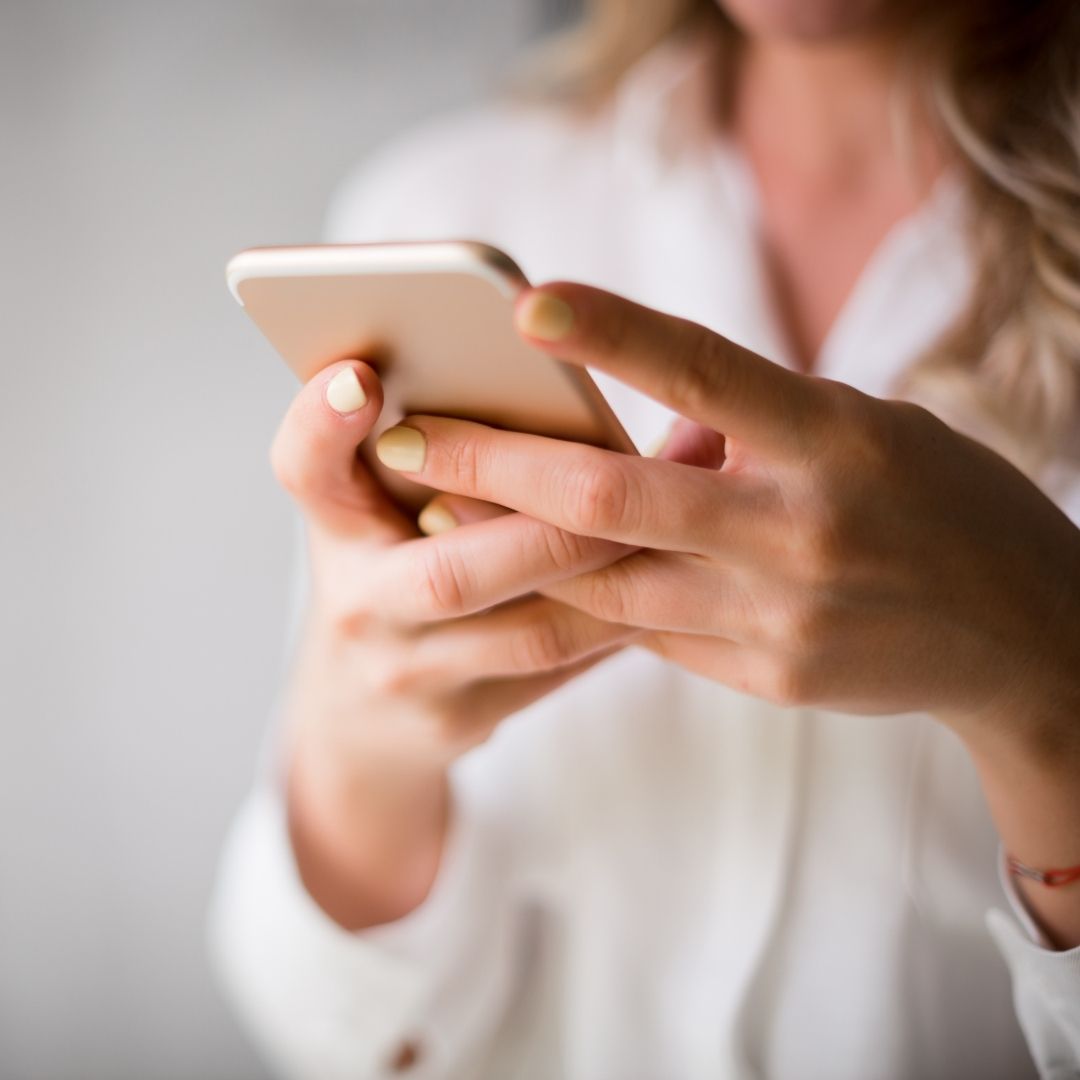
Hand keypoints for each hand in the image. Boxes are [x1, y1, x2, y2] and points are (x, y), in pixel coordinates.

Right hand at [271, 358, 637, 925]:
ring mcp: (406, 675)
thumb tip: (564, 385)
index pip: (305, 470)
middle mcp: (358, 605)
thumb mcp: (385, 511)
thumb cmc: (391, 575)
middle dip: (555, 528)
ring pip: (531, 632)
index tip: (361, 377)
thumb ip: (444, 452)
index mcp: (333, 527)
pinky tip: (672, 585)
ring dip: (615, 577)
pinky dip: (618, 623)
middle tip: (634, 475)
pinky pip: (558, 668)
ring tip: (682, 520)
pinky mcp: (458, 722)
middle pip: (453, 572)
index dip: (321, 424)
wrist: (358, 717)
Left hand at [376, 283, 1079, 743]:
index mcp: (839, 441)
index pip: (710, 372)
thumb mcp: (866, 432)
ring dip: (510, 543)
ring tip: (432, 503)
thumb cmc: (941, 504)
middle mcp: (803, 532)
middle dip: (493, 463)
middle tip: (400, 434)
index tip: (524, 303)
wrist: (1020, 638)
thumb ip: (754, 429)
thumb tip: (649, 429)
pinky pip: (648, 633)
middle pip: (615, 499)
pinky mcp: (766, 677)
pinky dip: (585, 596)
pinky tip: (527, 570)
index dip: (615, 334)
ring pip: (607, 582)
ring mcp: (781, 619)